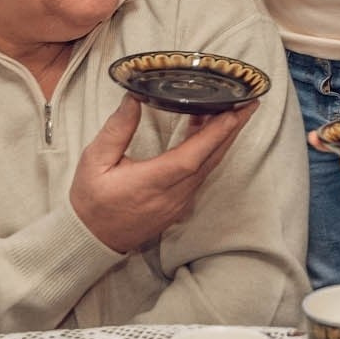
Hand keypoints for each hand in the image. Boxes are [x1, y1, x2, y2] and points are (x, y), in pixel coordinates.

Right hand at [70, 93, 257, 252]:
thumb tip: (133, 99)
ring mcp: (178, 203)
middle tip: (248, 104)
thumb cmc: (91, 199)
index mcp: (150, 183)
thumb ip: (116, 130)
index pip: (191, 157)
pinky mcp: (179, 205)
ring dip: (223, 140)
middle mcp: (172, 196)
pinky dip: (210, 152)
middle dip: (232, 131)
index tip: (235, 112)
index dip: (215, 134)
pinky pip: (201, 175)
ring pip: (208, 167)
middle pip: (210, 160)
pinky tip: (208, 133)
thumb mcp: (94, 160)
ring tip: (233, 111)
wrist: (91, 239)